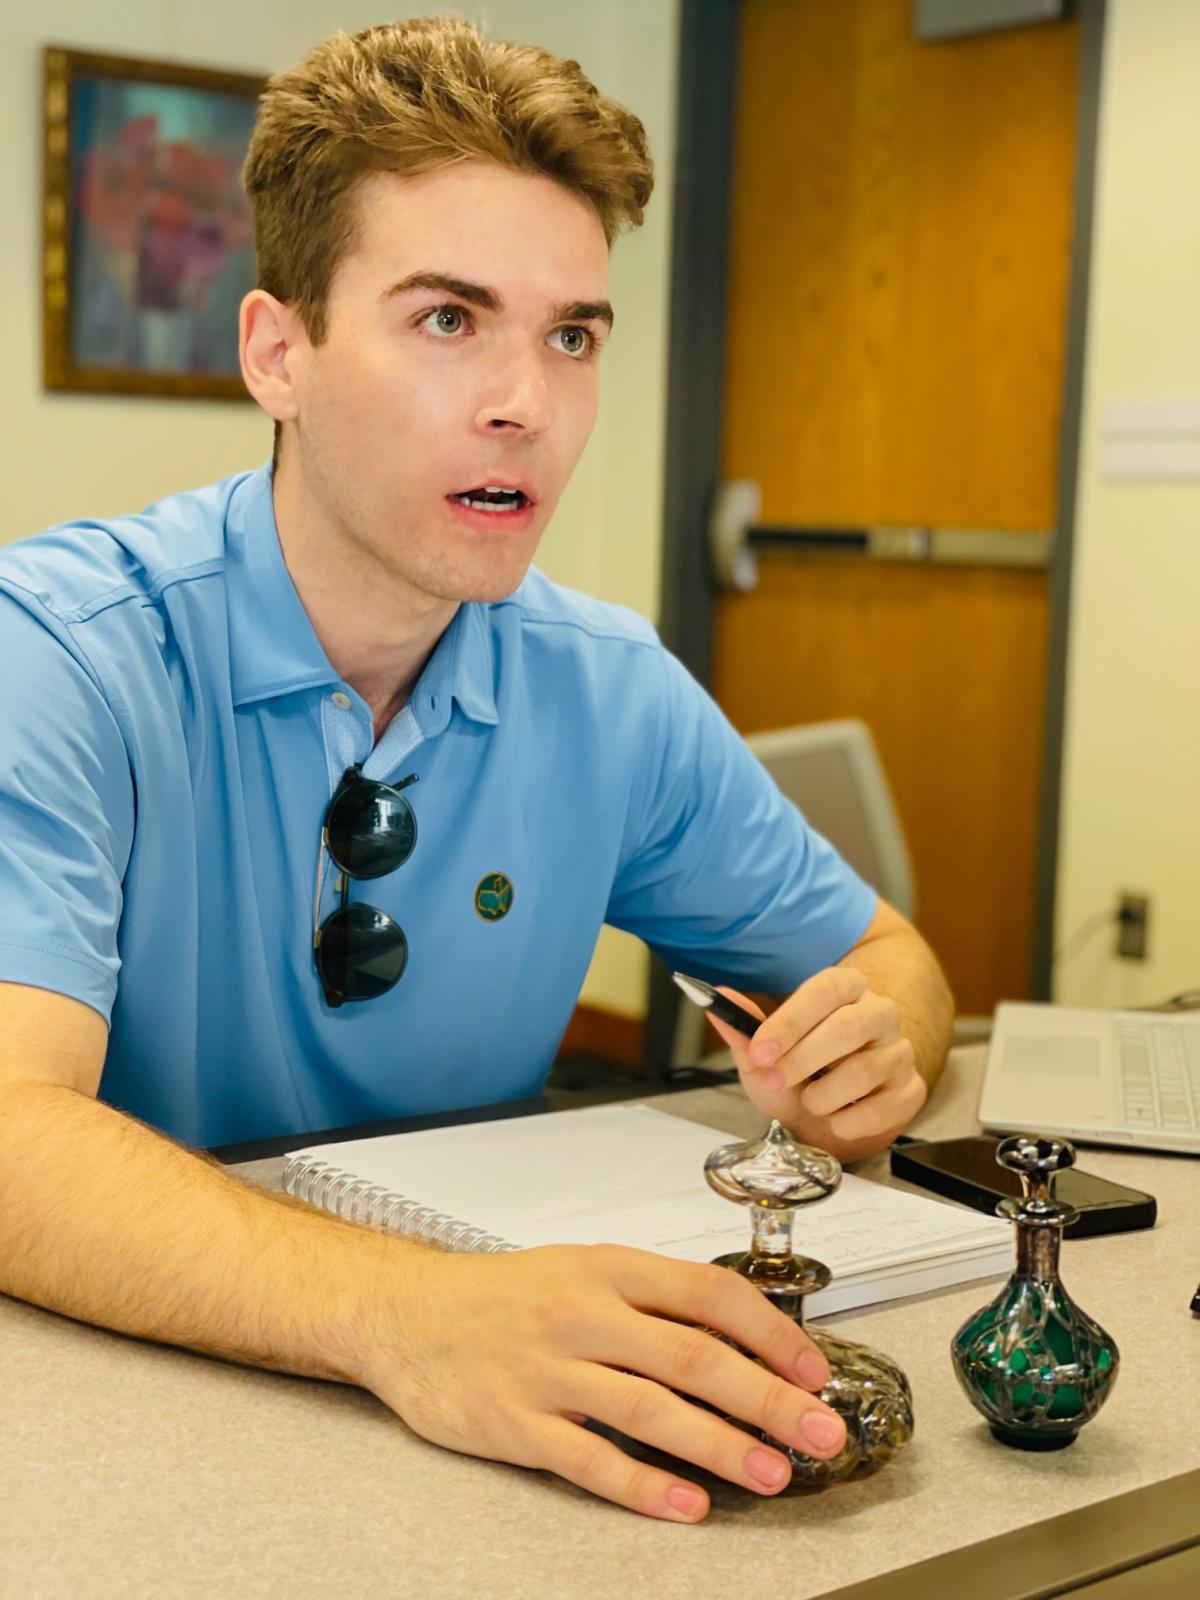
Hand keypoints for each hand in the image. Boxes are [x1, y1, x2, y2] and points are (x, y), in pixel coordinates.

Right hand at [361, 1242, 846, 1520]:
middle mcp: (582, 1313)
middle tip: (821, 1433)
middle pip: (693, 1358)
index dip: (770, 1332)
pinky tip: (687, 1505)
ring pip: (650, 1411)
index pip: (708, 1293)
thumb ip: (651, 1300)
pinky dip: (644, 1486)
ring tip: (771, 1474)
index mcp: (607, 1268)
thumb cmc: (504, 1294)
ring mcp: (547, 1371)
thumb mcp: (581, 1269)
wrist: (406, 1313)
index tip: (813, 1370)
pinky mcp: (515, 1424)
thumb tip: (739, 1339)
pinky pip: (590, 1461)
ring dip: (720, 1446)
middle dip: (767, 1399)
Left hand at [705, 967, 926, 1157]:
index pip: (827, 990)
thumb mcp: (762, 1057)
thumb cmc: (795, 1080)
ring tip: (809, 1101)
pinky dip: (851, 1121)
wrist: (822, 1124)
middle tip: (774, 1079)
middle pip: (850, 1026)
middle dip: (804, 1058)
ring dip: (825, 1095)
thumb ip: (743, 1030)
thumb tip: (719, 1004)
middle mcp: (879, 1014)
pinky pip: (886, 1107)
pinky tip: (836, 1119)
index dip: (792, 1020)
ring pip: (867, 1069)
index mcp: (845, 991)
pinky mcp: (910, 1090)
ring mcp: (899, 1052)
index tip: (760, 1049)